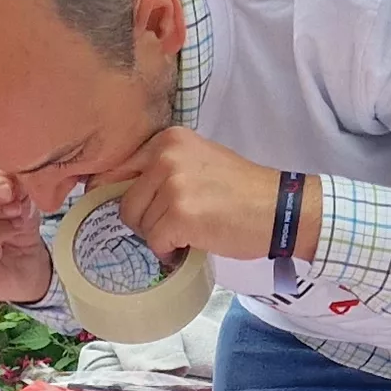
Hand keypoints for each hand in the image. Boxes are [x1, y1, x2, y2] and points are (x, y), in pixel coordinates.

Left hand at [111, 127, 280, 263]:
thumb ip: (160, 169)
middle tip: (172, 225)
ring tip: (187, 231)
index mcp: (167, 139)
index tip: (126, 210)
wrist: (278, 208)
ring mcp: (173, 184)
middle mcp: (166, 155)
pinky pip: (155, 242)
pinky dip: (169, 250)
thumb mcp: (197, 161)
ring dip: (159, 236)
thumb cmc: (239, 190)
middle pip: (124, 202)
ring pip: (138, 224)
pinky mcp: (180, 214)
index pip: (115, 169)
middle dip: (143, 221)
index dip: (113, 195)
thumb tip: (115, 191)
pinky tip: (190, 243)